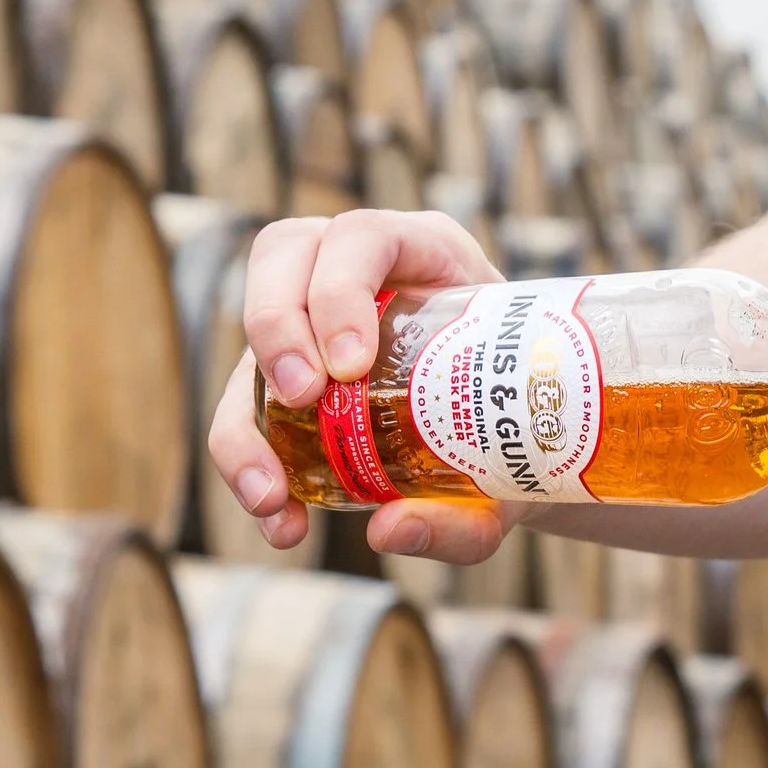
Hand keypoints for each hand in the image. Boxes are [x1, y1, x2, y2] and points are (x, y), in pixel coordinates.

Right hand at [206, 209, 512, 559]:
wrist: (523, 446)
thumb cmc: (522, 435)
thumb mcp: (511, 474)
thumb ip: (466, 514)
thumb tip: (389, 531)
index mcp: (428, 255)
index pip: (366, 236)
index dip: (341, 289)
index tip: (350, 365)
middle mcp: (360, 272)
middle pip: (283, 255)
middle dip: (277, 327)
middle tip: (302, 399)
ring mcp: (314, 316)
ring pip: (248, 326)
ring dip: (244, 411)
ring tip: (271, 491)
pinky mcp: (289, 364)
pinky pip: (245, 400)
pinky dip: (248, 460)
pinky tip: (278, 517)